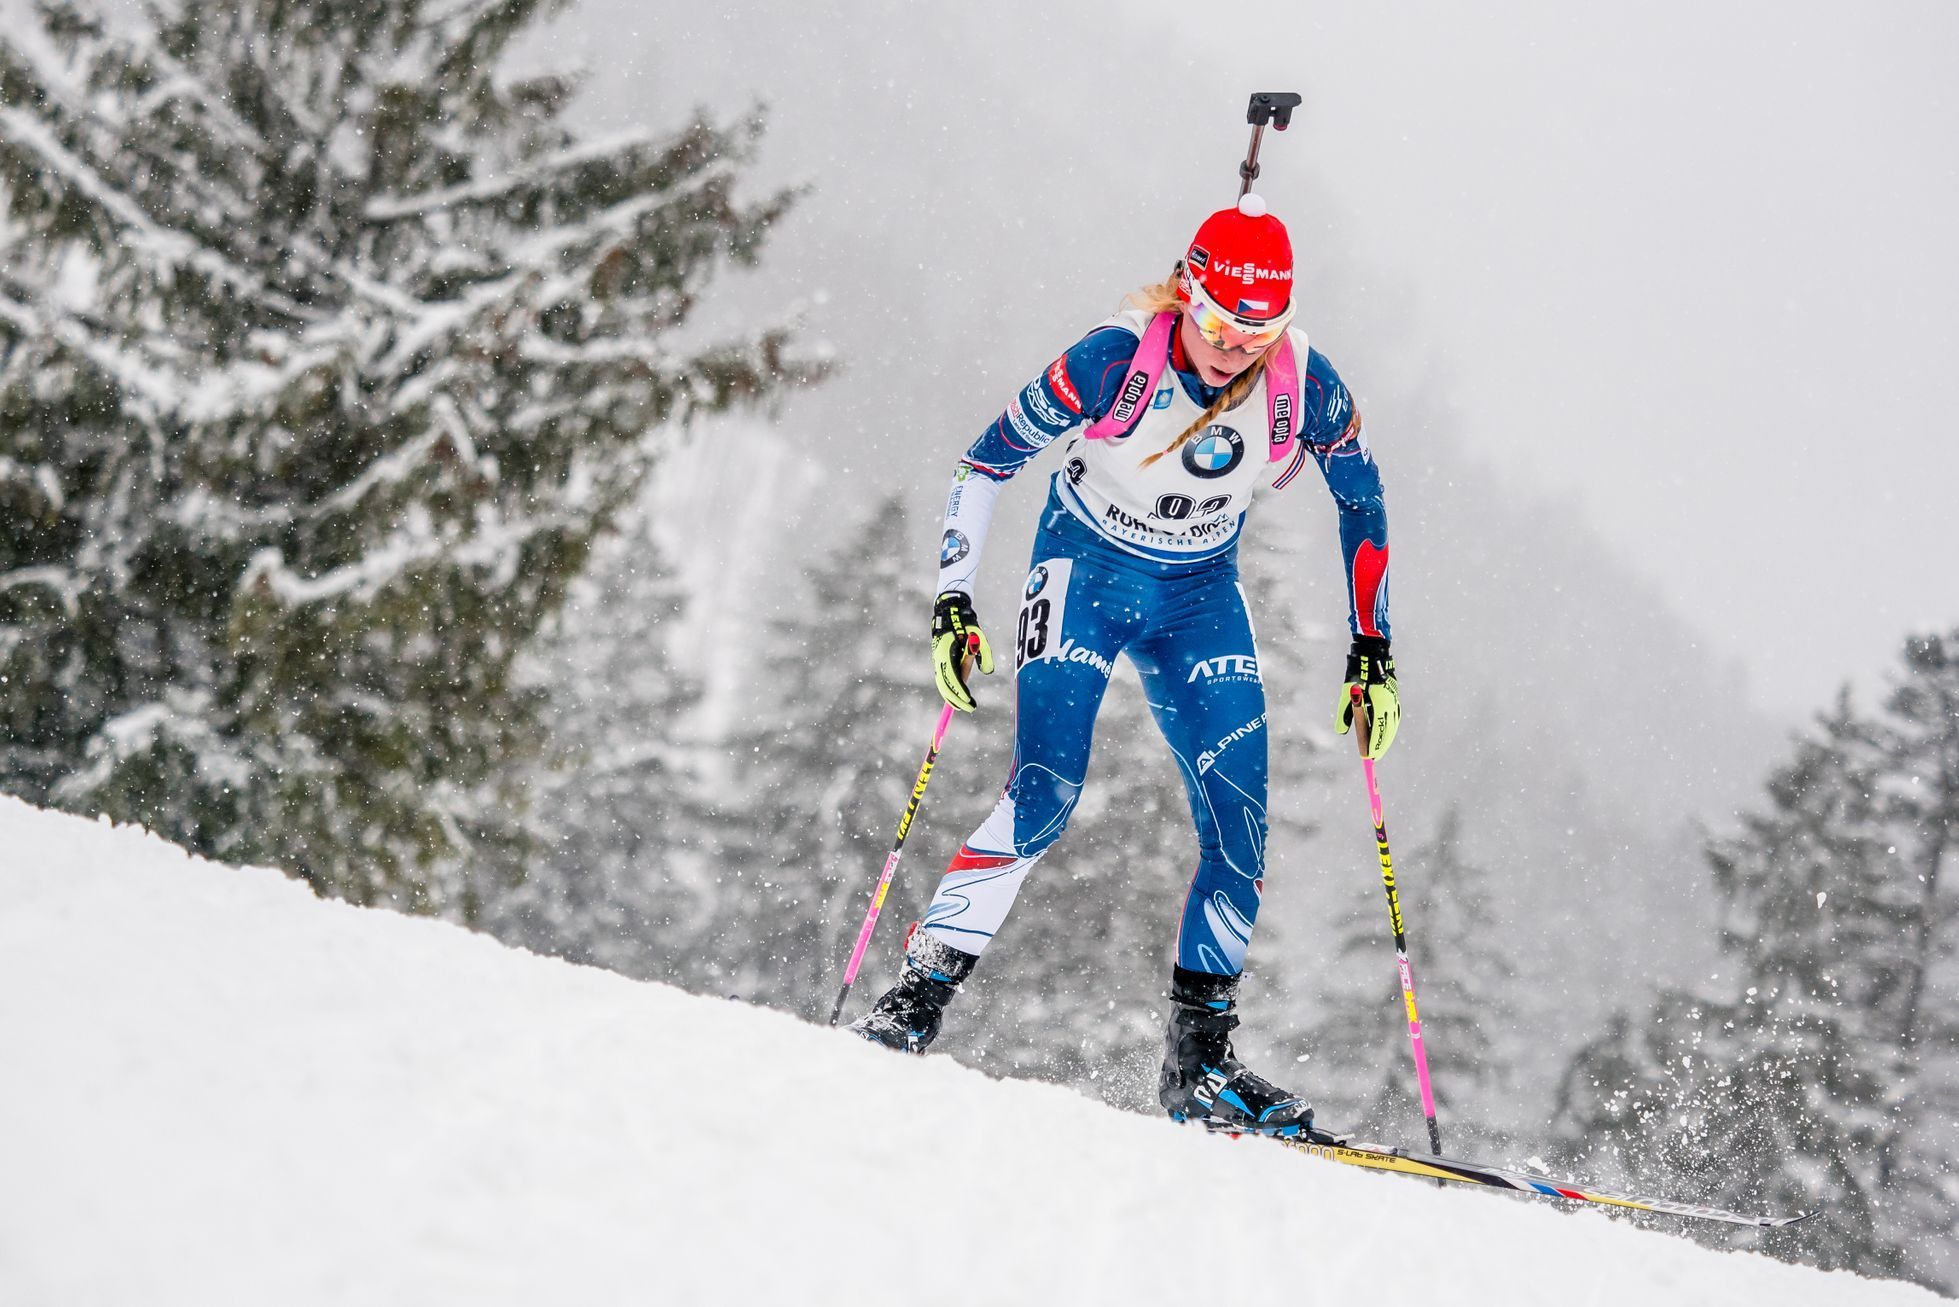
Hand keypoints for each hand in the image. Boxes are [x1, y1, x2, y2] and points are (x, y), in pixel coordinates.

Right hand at [932, 591, 994, 711]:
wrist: (949, 611)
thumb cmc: (966, 623)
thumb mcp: (979, 635)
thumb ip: (984, 653)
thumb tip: (987, 671)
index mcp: (946, 653)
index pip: (953, 678)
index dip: (961, 692)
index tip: (970, 702)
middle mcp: (939, 658)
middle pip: (944, 685)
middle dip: (956, 699)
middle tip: (968, 709)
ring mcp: (937, 659)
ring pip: (941, 683)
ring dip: (950, 696)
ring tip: (960, 707)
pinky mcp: (939, 659)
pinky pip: (942, 678)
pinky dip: (948, 689)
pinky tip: (955, 696)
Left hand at [1334, 635, 1398, 758]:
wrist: (1373, 654)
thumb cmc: (1357, 674)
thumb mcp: (1347, 693)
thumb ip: (1345, 713)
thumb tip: (1341, 732)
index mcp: (1380, 701)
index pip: (1379, 728)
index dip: (1374, 744)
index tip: (1368, 755)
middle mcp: (1391, 702)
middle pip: (1388, 729)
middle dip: (1381, 745)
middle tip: (1373, 758)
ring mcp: (1395, 700)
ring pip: (1393, 724)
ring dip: (1386, 738)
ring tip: (1379, 750)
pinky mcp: (1394, 698)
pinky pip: (1394, 717)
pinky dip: (1389, 728)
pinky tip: (1384, 733)